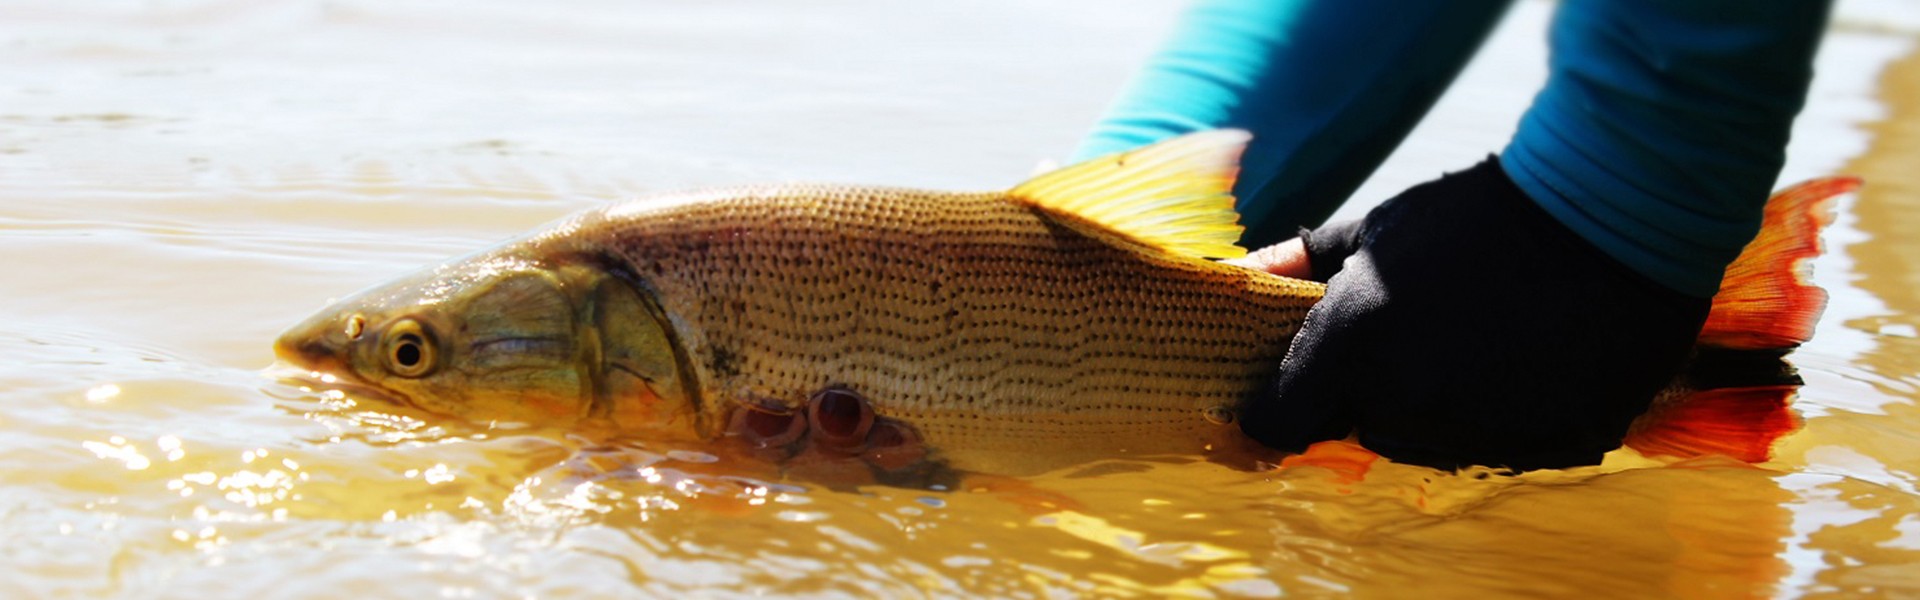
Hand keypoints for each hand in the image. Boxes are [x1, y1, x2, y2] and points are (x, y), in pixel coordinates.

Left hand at [1236, 158, 1711, 470]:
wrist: (1613, 210)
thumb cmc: (1480, 212)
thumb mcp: (1377, 229)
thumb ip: (1302, 267)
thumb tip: (1242, 274)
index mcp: (1353, 347)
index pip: (1278, 423)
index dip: (1281, 407)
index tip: (1293, 390)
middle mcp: (1409, 401)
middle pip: (1362, 428)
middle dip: (1372, 390)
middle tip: (1417, 330)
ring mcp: (1483, 430)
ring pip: (1432, 442)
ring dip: (1440, 405)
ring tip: (1481, 336)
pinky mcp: (1553, 444)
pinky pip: (1507, 446)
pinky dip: (1511, 414)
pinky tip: (1533, 357)